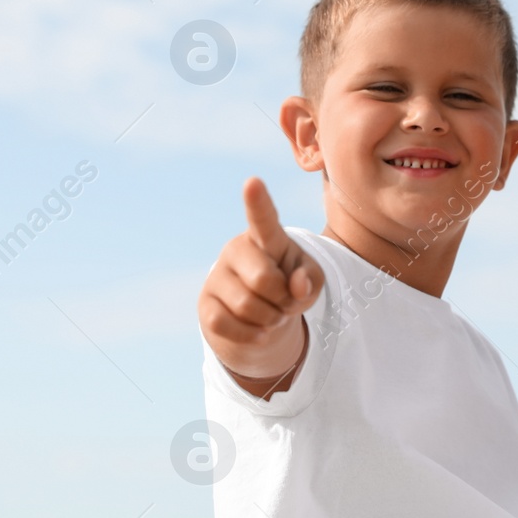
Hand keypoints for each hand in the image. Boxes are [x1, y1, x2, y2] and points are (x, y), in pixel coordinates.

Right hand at [199, 178, 325, 395]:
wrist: (264, 317)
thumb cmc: (291, 286)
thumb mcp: (312, 280)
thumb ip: (311, 278)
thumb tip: (296, 285)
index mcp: (266, 237)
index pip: (262, 218)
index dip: (257, 202)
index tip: (252, 182)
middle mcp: (236, 249)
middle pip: (263, 280)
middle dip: (282, 300)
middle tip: (284, 301)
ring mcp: (217, 276)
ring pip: (247, 307)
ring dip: (270, 320)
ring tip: (272, 314)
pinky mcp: (205, 304)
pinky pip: (226, 324)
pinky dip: (252, 335)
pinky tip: (259, 330)